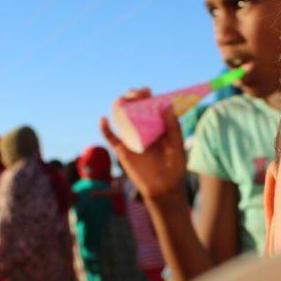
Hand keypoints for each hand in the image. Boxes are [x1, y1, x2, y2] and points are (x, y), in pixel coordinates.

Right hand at [100, 88, 188, 203]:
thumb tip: (168, 105)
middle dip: (132, 97)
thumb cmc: (174, 167)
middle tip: (136, 95)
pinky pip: (111, 137)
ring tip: (122, 101)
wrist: (165, 188)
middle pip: (134, 108)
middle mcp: (142, 129)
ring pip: (121, 118)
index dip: (146, 96)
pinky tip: (103, 119)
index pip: (149, 105)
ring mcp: (131, 138)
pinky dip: (105, 128)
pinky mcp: (123, 150)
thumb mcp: (177, 145)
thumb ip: (174, 127)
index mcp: (156, 125)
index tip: (147, 92)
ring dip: (119, 106)